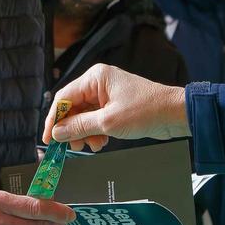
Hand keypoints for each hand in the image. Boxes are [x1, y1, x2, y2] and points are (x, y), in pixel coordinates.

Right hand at [43, 64, 187, 151]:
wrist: (175, 114)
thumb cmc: (147, 111)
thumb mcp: (108, 122)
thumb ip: (79, 126)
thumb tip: (57, 132)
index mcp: (95, 78)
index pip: (63, 98)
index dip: (53, 119)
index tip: (48, 138)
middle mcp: (99, 83)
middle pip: (73, 107)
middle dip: (72, 128)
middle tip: (72, 146)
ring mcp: (107, 94)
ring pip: (84, 115)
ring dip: (85, 132)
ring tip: (92, 146)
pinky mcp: (115, 105)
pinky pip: (96, 119)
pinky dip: (96, 132)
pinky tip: (102, 142)